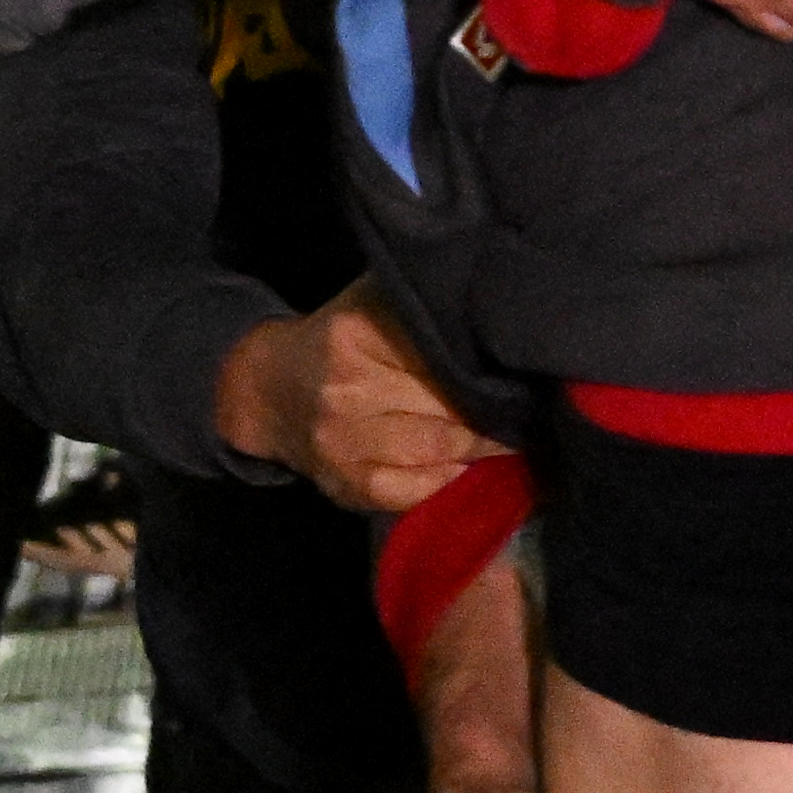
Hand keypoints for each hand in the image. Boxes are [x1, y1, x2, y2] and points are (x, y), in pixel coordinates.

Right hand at [210, 292, 490, 518]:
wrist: (271, 392)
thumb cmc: (339, 342)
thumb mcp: (369, 302)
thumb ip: (420, 302)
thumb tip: (491, 307)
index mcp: (354, 335)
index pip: (439, 352)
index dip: (483, 362)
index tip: (515, 365)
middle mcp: (345, 390)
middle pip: (445, 403)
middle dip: (489, 405)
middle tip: (521, 402)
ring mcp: (343, 444)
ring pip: (437, 448)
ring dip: (479, 444)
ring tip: (505, 432)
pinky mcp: (348, 486)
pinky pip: (416, 490)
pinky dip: (448, 478)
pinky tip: (465, 464)